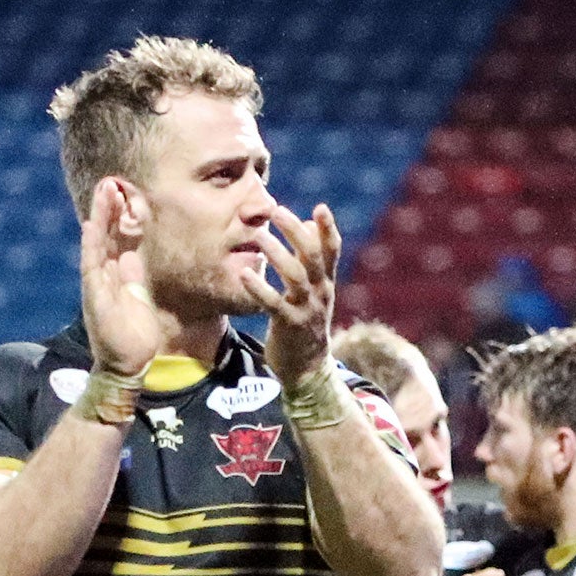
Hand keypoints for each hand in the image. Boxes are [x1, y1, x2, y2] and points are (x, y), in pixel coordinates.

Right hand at [79, 176, 162, 381]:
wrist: (127, 364)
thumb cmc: (133, 335)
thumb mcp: (138, 297)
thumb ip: (132, 275)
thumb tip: (132, 255)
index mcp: (115, 274)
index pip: (116, 238)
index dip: (118, 215)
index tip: (121, 191)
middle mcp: (103, 276)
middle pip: (105, 235)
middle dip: (107, 208)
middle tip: (109, 181)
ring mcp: (97, 285)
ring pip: (97, 244)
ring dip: (99, 218)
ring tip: (102, 193)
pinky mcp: (95, 297)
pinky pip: (91, 267)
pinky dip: (91, 246)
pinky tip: (91, 226)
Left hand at [239, 204, 339, 386]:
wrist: (307, 368)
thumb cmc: (305, 321)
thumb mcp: (313, 289)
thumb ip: (309, 258)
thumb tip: (308, 222)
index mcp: (326, 282)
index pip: (332, 250)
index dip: (328, 229)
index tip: (321, 207)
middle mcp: (321, 293)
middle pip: (312, 257)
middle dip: (295, 232)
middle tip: (277, 211)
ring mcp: (306, 309)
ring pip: (295, 277)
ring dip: (277, 254)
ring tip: (259, 236)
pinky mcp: (289, 326)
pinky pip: (273, 304)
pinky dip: (258, 288)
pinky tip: (243, 275)